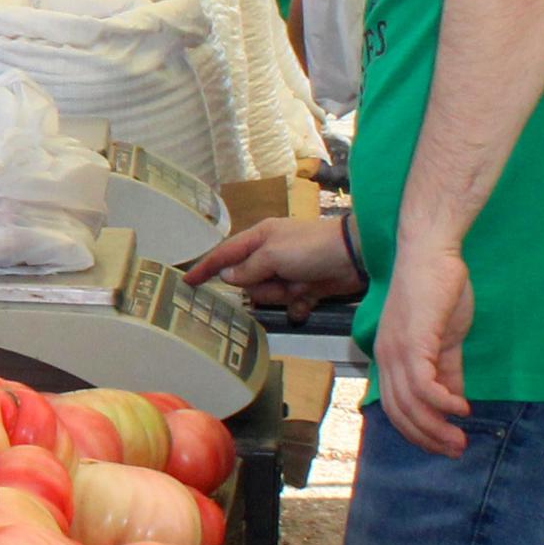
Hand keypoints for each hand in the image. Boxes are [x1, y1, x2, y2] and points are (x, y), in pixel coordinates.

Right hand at [186, 216, 360, 318]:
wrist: (356, 257)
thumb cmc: (310, 249)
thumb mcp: (273, 255)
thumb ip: (248, 269)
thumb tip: (228, 277)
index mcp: (260, 238)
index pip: (225, 254)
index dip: (206, 268)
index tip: (187, 281)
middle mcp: (271, 254)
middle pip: (248, 281)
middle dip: (262, 287)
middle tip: (280, 281)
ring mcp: (289, 272)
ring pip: (268, 295)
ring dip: (282, 296)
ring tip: (300, 287)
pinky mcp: (306, 287)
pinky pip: (290, 305)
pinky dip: (298, 306)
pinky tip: (309, 300)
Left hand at [370, 240, 474, 456]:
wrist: (432, 253)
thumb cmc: (438, 289)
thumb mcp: (444, 339)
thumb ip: (448, 370)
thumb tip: (454, 402)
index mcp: (390, 357)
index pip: (395, 407)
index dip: (418, 431)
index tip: (444, 444)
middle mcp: (386, 357)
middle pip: (400, 413)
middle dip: (428, 437)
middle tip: (456, 449)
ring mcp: (397, 350)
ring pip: (410, 404)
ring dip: (437, 427)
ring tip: (461, 438)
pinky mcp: (413, 341)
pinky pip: (422, 385)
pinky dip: (442, 403)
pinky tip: (461, 409)